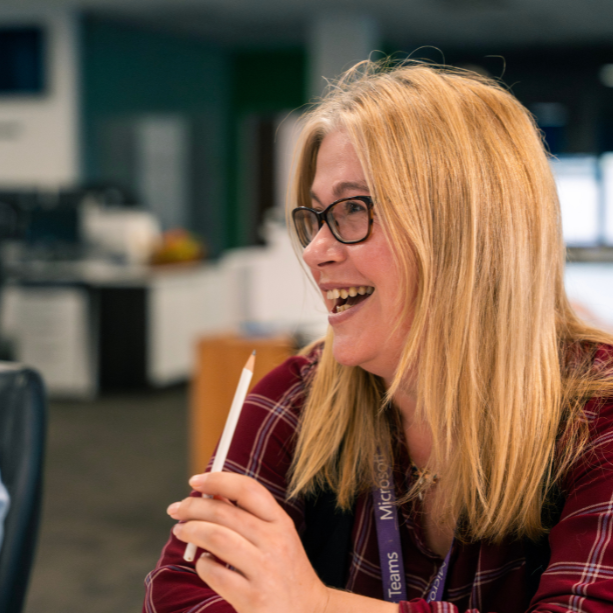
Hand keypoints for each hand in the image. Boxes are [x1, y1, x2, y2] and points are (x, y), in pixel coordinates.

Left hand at [168, 472, 329, 612]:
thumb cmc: (285, 572)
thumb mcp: (277, 538)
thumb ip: (249, 517)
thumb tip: (212, 494)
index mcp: (281, 523)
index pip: (248, 489)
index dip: (218, 480)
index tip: (195, 480)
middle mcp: (275, 542)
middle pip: (225, 512)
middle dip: (193, 506)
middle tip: (176, 509)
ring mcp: (264, 570)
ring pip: (216, 537)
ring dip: (192, 530)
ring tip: (181, 531)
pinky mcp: (252, 597)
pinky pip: (215, 572)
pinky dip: (203, 564)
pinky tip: (204, 563)